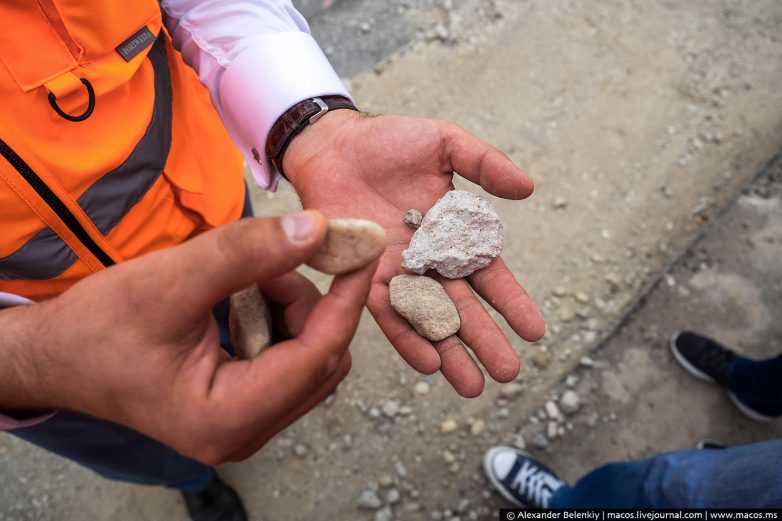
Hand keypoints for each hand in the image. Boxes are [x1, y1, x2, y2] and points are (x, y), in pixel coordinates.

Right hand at [0, 212, 375, 463]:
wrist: (56, 357)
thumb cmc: (98, 326)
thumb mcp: (170, 280)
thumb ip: (245, 254)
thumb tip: (317, 228)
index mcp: (226, 418)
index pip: (316, 358)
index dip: (345, 302)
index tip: (360, 254)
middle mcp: (243, 433)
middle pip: (320, 362)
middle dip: (309, 304)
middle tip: (275, 260)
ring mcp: (243, 424)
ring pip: (307, 360)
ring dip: (292, 310)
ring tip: (249, 277)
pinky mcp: (239, 407)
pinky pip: (285, 362)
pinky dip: (277, 321)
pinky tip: (242, 297)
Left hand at [284, 111, 544, 396]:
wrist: (334, 145)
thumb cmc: (389, 142)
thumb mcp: (445, 142)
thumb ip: (484, 163)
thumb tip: (529, 188)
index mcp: (453, 233)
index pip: (488, 273)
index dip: (511, 302)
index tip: (534, 331)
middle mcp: (428, 260)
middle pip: (461, 307)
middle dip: (486, 340)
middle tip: (509, 373)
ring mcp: (395, 272)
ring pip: (427, 319)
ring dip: (449, 352)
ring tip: (472, 387)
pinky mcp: (361, 276)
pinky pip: (386, 312)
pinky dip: (406, 337)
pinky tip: (427, 363)